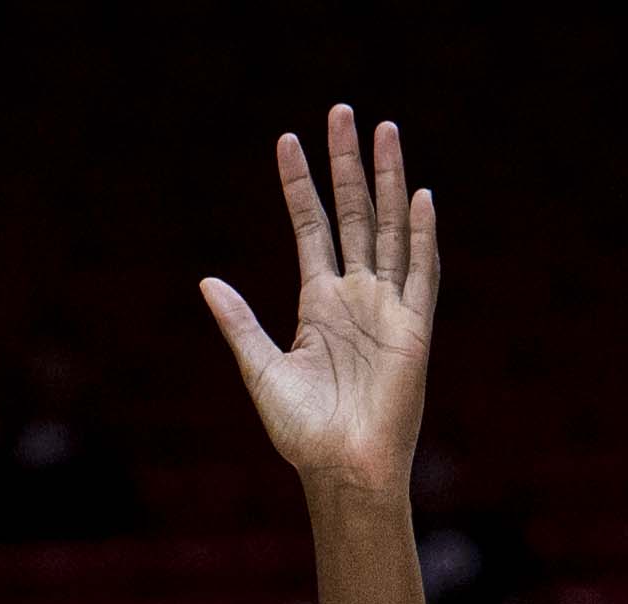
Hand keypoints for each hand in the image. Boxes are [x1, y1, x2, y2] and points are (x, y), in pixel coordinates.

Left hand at [200, 106, 437, 503]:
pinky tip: (418, 196)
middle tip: (342, 111)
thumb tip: (205, 281)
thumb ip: (239, 324)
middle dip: (347, 164)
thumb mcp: (262, 370)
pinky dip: (422, 235)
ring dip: (387, 180)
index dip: (300, 184)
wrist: (341, 468)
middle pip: (354, 213)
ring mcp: (387, 307)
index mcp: (317, 303)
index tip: (287, 140)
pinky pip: (420, 272)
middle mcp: (355, 296)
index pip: (310, 226)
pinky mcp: (414, 328)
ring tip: (384, 131)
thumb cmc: (301, 431)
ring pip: (390, 228)